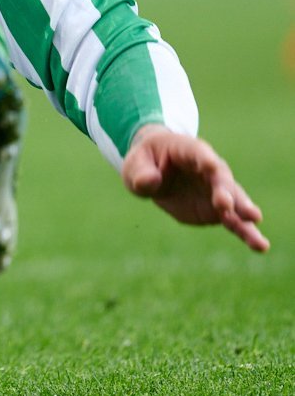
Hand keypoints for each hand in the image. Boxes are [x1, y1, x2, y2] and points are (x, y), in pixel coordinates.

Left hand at [122, 125, 268, 252]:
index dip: (203, 159)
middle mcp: (209, 169)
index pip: (197, 152)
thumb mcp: (135, 164)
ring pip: (234, 201)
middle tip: (225, 203)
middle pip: (219, 178)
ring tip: (254, 220)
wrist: (156, 171)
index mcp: (187, 150)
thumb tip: (151, 181)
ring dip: (243, 211)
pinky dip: (245, 232)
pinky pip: (234, 221)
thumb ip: (141, 173)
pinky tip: (260, 245)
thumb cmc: (145, 162)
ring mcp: (216, 190)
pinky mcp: (217, 210)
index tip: (211, 165)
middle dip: (223, 190)